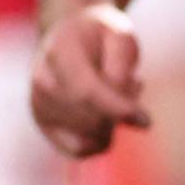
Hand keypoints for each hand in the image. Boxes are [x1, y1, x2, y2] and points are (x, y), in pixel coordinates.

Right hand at [33, 3, 150, 158]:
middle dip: (121, 112)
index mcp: (60, 52)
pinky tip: (105, 117)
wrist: (70, 33)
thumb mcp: (120, 35)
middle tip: (132, 84)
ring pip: (87, 137)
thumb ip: (122, 68)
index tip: (146, 121)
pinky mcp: (44, 124)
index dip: (117, 109)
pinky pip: (78, 151)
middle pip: (89, 119)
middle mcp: (42, 81)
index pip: (85, 91)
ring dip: (113, 123)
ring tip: (115, 94)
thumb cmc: (101, 34)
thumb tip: (128, 113)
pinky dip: (100, 140)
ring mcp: (38, 104)